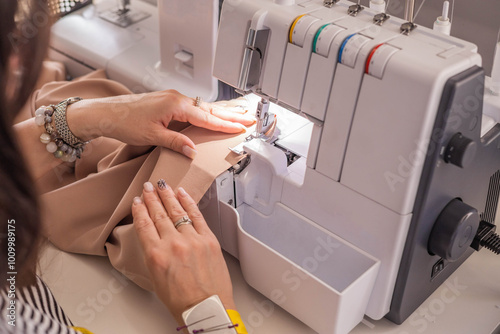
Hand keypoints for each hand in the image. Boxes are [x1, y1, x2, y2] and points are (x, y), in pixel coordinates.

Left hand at [67, 90, 254, 158]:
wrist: (105, 113)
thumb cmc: (124, 122)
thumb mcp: (152, 136)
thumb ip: (176, 142)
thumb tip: (193, 151)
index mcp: (176, 105)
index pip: (207, 118)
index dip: (225, 125)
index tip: (241, 128)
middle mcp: (177, 98)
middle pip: (210, 109)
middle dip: (230, 115)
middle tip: (249, 119)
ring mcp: (172, 98)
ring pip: (202, 107)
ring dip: (220, 113)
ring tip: (237, 116)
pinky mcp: (167, 101)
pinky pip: (193, 108)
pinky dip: (206, 112)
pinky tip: (212, 115)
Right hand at [131, 180, 235, 324]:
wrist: (207, 308)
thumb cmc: (182, 300)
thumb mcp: (156, 278)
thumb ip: (154, 253)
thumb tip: (155, 237)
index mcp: (156, 255)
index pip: (144, 225)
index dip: (139, 210)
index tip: (136, 201)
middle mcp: (173, 244)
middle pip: (159, 214)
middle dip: (152, 198)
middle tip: (148, 187)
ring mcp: (192, 239)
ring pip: (177, 211)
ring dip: (168, 195)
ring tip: (162, 185)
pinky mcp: (209, 239)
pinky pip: (197, 215)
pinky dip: (189, 202)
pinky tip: (182, 193)